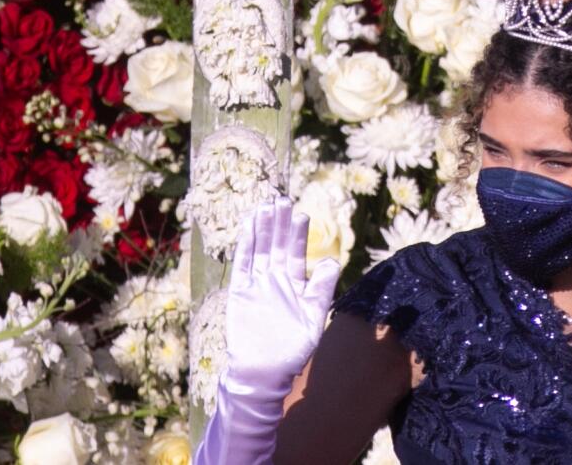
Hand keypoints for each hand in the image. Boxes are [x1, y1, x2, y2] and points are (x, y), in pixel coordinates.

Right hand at [221, 199, 341, 397]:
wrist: (264, 372)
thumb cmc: (293, 348)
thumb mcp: (314, 316)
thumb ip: (322, 288)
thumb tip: (332, 260)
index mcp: (294, 283)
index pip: (295, 251)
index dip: (297, 233)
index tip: (300, 212)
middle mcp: (274, 279)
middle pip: (276, 244)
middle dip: (279, 222)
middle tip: (281, 198)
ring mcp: (256, 284)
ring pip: (259, 249)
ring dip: (262, 228)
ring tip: (265, 205)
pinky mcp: (239, 292)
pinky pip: (242, 264)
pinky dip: (245, 245)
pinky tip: (248, 226)